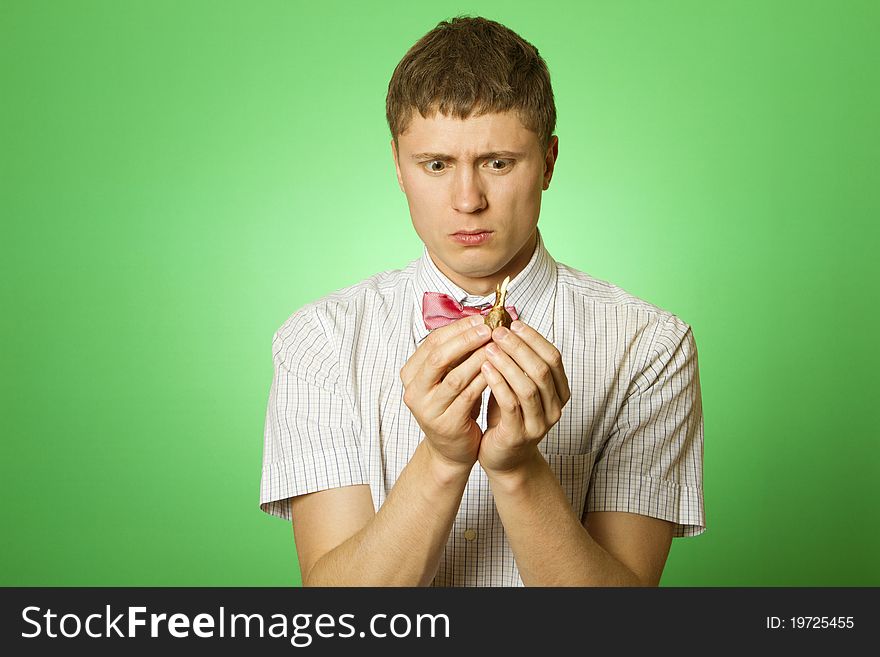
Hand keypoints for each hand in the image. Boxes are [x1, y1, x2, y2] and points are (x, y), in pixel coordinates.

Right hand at [400, 315, 492, 469]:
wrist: (451, 448)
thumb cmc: (453, 405)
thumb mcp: (448, 377)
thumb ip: (457, 354)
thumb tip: (480, 321)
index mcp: (411, 374)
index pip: (432, 342)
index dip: (458, 328)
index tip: (481, 319)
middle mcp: (414, 391)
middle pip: (439, 357)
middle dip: (466, 340)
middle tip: (489, 329)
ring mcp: (428, 409)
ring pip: (455, 377)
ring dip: (478, 358)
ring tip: (497, 346)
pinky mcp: (446, 424)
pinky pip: (468, 397)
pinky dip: (484, 380)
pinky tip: (499, 370)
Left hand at [478, 320, 570, 473]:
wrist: (503, 457)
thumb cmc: (508, 415)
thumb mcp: (518, 385)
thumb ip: (518, 361)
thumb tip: (505, 324)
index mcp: (560, 391)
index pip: (553, 357)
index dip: (534, 338)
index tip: (513, 323)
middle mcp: (555, 407)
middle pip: (541, 369)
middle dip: (518, 347)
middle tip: (497, 331)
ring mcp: (539, 423)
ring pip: (527, 387)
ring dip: (507, 363)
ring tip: (488, 347)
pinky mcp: (519, 435)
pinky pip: (511, 405)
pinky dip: (498, 383)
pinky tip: (484, 369)